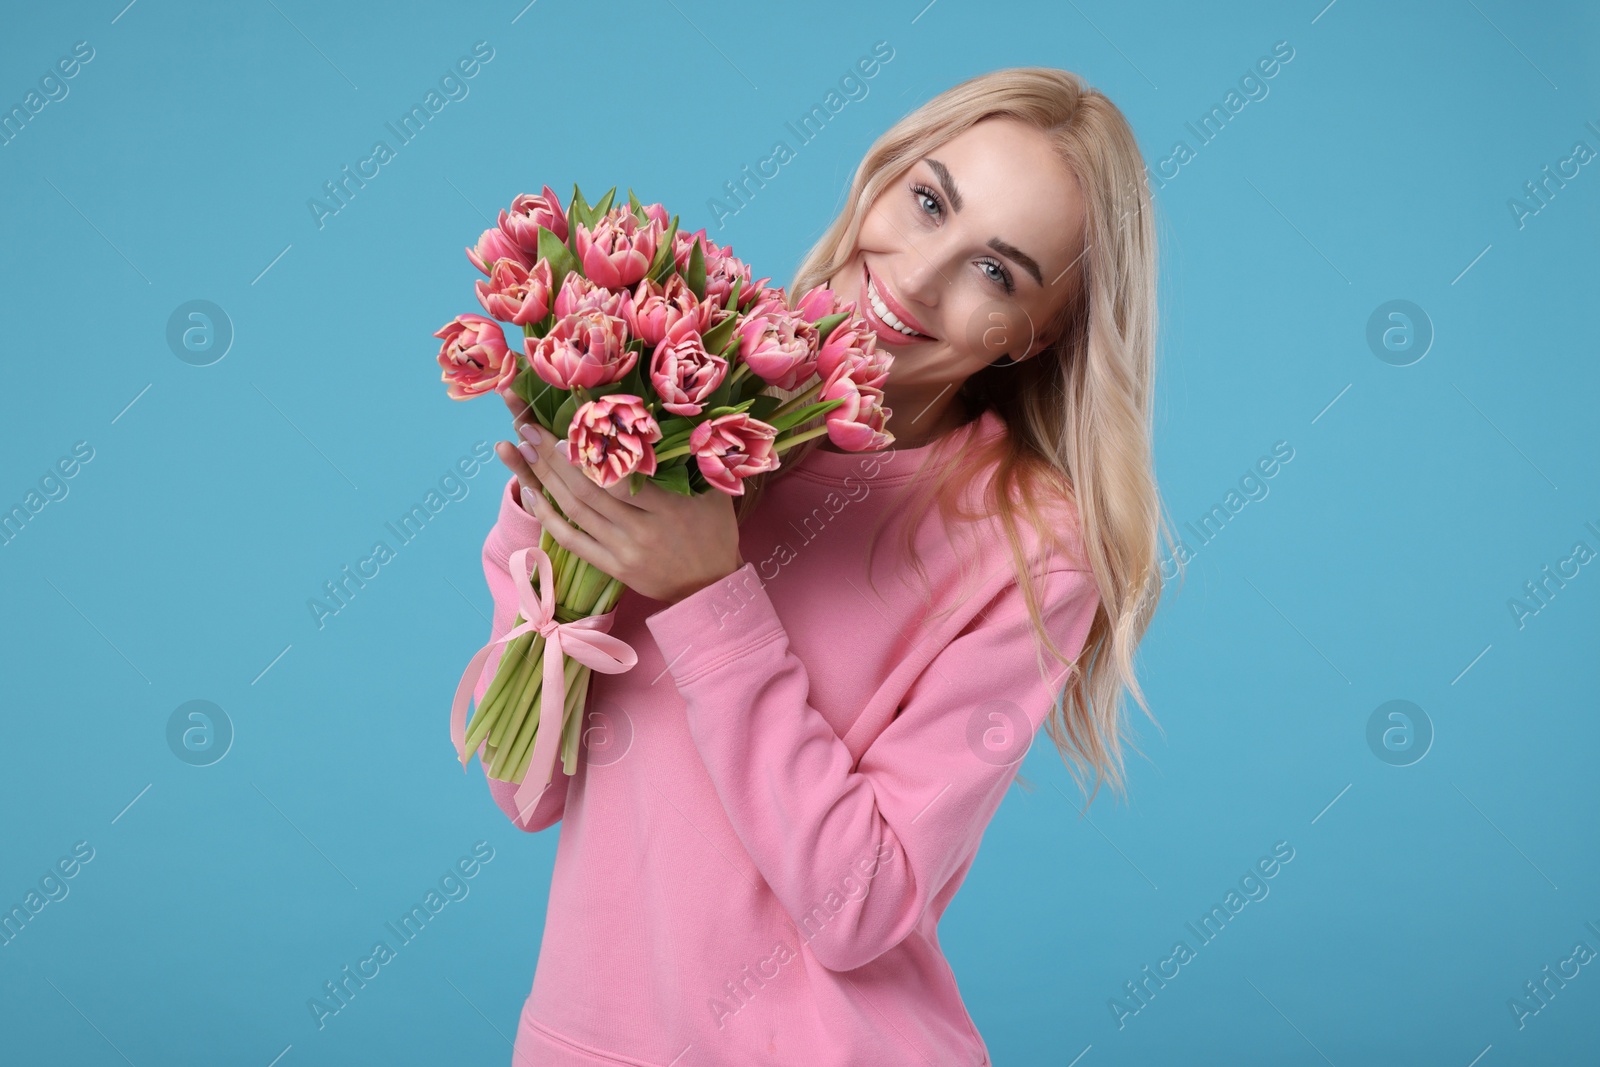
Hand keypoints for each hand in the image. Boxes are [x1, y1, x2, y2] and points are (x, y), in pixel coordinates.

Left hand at [492, 387, 745, 605]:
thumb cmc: (715, 534)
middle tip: (529, 429)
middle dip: (553, 457)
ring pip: (576, 511)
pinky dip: (549, 518)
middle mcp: (642, 529)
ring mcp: (624, 551)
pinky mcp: (613, 568)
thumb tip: (680, 421)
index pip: (620, 477)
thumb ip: (697, 462)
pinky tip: (532, 494)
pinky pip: (573, 541)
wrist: (711, 588)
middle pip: (588, 489)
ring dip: (545, 479)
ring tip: (522, 451)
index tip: (563, 430)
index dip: (587, 454)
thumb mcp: (716, 494)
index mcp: (668, 507)